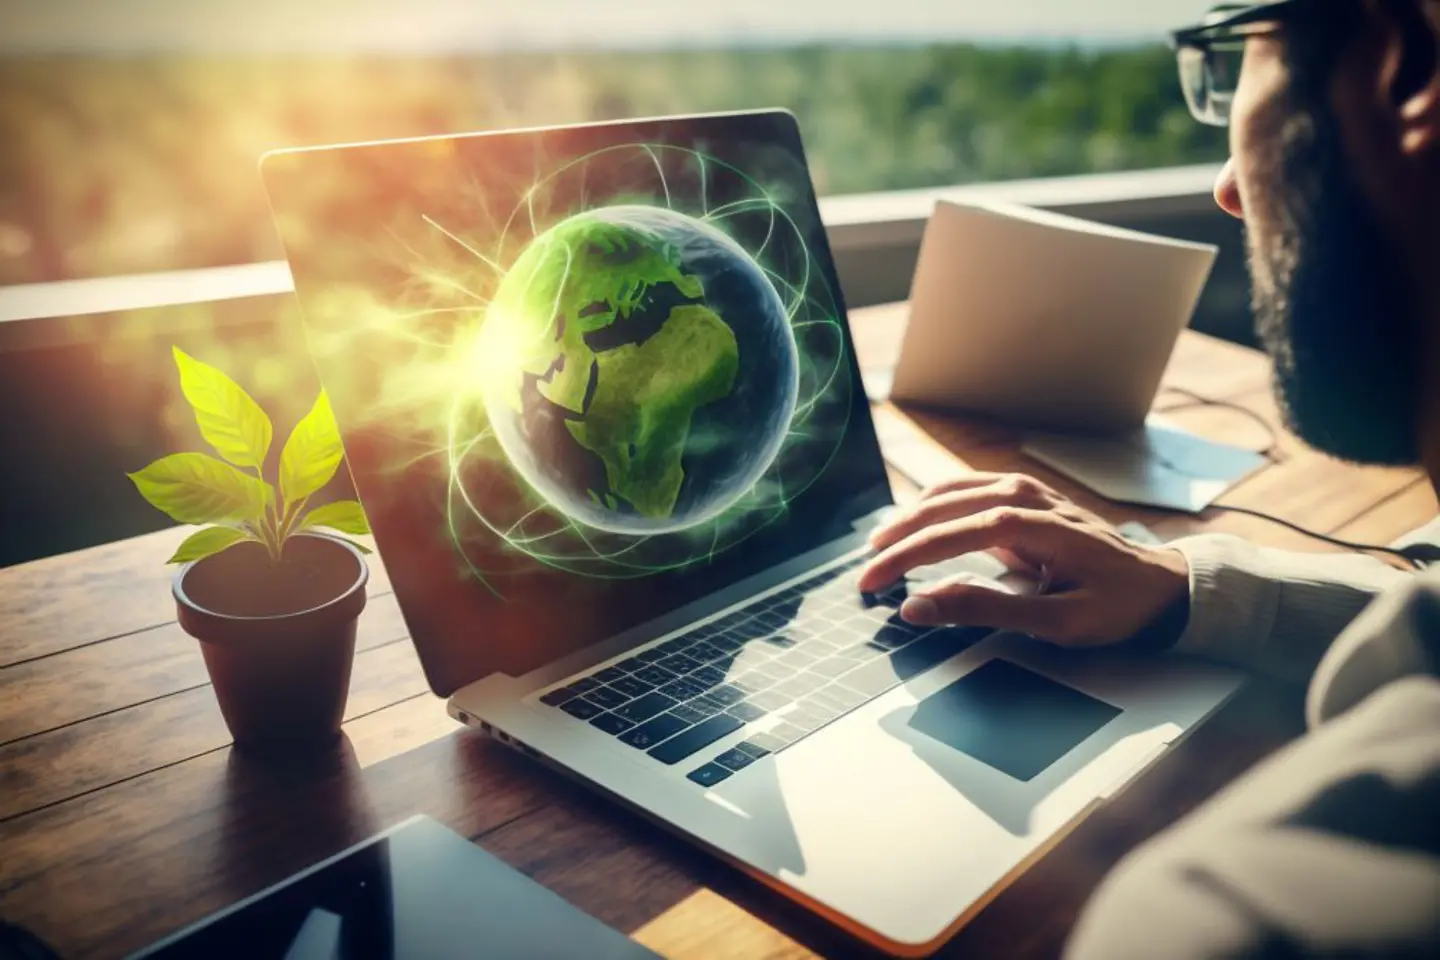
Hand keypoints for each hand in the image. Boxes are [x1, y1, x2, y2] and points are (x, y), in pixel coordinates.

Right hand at [857, 473, 1190, 647]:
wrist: (1160, 585)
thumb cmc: (1115, 606)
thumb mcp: (1055, 621)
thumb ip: (984, 609)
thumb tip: (920, 606)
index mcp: (1031, 524)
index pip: (948, 534)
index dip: (904, 559)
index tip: (873, 583)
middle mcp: (1024, 496)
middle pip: (941, 508)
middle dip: (897, 541)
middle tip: (866, 574)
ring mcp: (1025, 490)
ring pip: (948, 492)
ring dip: (909, 518)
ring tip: (880, 547)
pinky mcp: (1025, 495)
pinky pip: (965, 490)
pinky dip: (932, 505)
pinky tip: (914, 522)